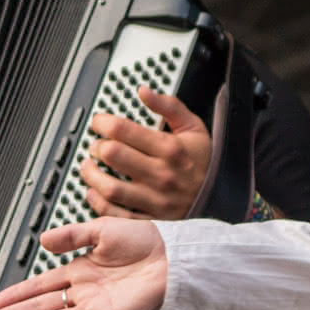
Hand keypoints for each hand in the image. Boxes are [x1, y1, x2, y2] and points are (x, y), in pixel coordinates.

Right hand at [0, 218, 166, 309]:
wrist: (171, 255)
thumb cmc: (145, 241)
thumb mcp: (102, 229)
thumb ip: (72, 235)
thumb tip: (44, 240)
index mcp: (81, 270)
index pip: (42, 284)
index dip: (19, 293)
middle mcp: (84, 291)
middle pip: (41, 307)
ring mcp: (94, 306)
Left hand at [80, 87, 210, 218]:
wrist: (221, 197)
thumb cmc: (203, 161)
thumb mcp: (193, 127)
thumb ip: (169, 106)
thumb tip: (144, 91)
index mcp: (170, 148)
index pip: (124, 130)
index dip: (103, 122)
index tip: (100, 122)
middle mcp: (161, 174)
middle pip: (114, 155)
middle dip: (97, 146)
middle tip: (96, 145)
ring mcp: (154, 198)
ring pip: (111, 187)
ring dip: (91, 175)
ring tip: (88, 167)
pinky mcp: (150, 218)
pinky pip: (117, 214)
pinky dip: (99, 203)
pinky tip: (94, 192)